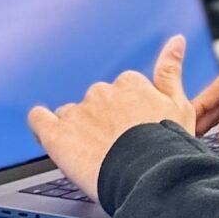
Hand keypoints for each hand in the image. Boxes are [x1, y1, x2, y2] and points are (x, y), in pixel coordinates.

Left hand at [27, 65, 187, 201]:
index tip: (129, 134)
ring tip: (90, 156)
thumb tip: (176, 40)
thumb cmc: (169, 146)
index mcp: (129, 83)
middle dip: (99, 123)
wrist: (151, 177)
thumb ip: (171, 70)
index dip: (123, 116)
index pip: (118, 94)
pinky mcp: (57, 135)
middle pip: (93, 105)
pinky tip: (50, 138)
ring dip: (75, 130)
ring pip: (69, 115)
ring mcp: (78, 112)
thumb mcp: (179, 105)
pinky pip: (39, 120)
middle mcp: (101, 92)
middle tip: (113, 151)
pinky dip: (42, 125)